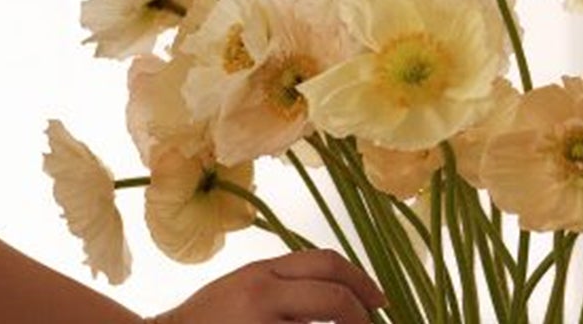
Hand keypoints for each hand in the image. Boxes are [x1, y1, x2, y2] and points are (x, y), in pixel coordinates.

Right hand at [146, 248, 387, 323]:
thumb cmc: (204, 323)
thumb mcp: (242, 288)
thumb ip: (282, 286)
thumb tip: (338, 295)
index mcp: (261, 274)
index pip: (327, 264)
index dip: (362, 281)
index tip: (379, 301)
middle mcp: (262, 295)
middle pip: (334, 296)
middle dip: (362, 314)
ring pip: (323, 320)